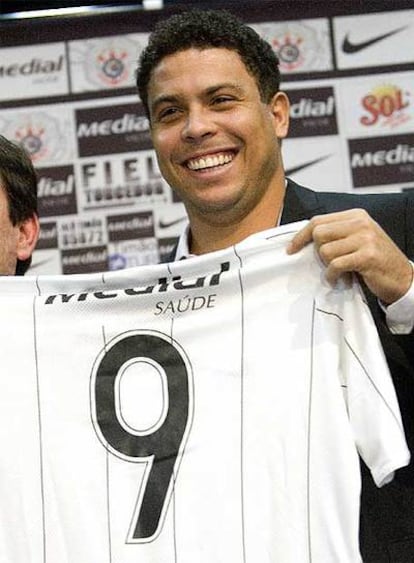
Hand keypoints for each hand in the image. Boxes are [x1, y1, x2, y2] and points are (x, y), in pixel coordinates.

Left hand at [287, 209, 412, 304]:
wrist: (401, 277)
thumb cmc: (375, 261)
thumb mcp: (357, 240)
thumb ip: (336, 235)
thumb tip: (304, 240)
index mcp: (355, 216)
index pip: (318, 220)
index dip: (301, 236)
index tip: (291, 249)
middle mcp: (360, 223)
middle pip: (319, 234)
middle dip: (318, 253)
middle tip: (328, 264)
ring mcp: (365, 238)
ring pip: (325, 251)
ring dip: (327, 267)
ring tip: (338, 272)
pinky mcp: (367, 255)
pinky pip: (335, 265)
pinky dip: (333, 276)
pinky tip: (340, 279)